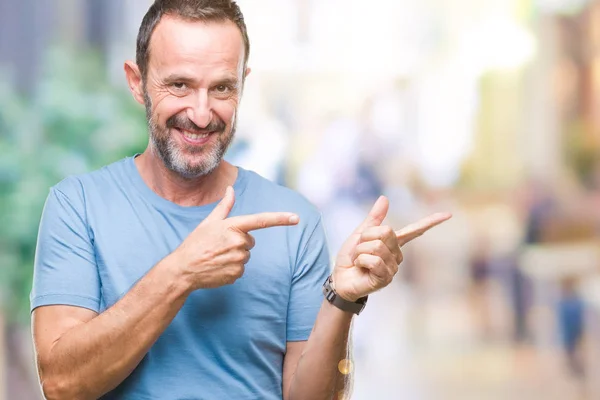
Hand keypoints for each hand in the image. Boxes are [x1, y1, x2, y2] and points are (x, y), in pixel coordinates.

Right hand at [170, 186, 299, 289]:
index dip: (281, 219)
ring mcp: (239, 259)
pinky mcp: (237, 273)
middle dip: (239, 242)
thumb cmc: (195, 243)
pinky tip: (218, 266)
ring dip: (235, 255)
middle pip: (251, 241)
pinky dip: (232, 268)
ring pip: (246, 255)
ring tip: (218, 256)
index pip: (261, 220)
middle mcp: (239, 242)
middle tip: (220, 245)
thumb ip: (224, 206)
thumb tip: (231, 189)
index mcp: (233, 226)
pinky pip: (242, 269)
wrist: (184, 269)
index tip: (296, 218)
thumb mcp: (209, 222)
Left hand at [332, 196, 451, 301]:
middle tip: (359, 250)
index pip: (416, 230)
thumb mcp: (360, 234)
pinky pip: (374, 260)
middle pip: (386, 232)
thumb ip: (374, 218)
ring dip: (360, 251)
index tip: (448, 214)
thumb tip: (385, 198)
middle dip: (365, 238)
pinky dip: (361, 261)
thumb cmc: (351, 258)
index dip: (431, 222)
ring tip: (359, 260)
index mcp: (393, 242)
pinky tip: (361, 268)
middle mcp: (397, 254)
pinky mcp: (386, 278)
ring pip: (377, 246)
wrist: (340, 279)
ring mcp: (393, 267)